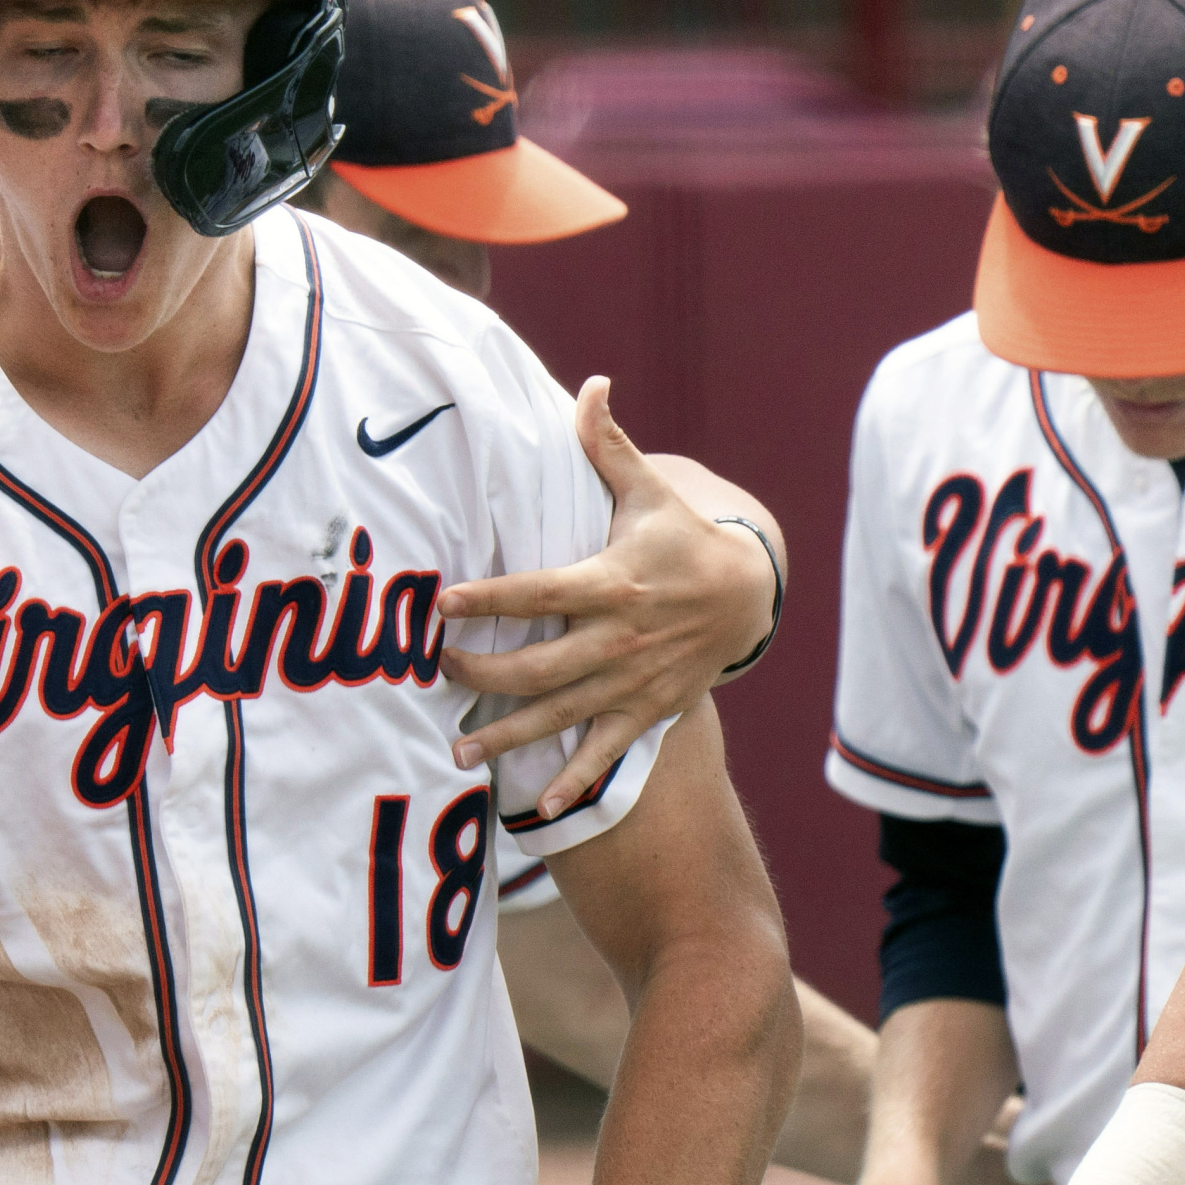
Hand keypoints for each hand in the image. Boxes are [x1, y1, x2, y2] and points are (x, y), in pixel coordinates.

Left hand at [436, 378, 776, 819]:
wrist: (746, 597)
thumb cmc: (680, 539)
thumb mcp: (649, 492)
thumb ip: (609, 446)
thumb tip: (590, 383)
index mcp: (612, 582)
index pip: (540, 593)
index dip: (491, 598)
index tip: (441, 604)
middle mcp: (619, 638)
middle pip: (540, 664)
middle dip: (483, 672)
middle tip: (437, 672)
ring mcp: (632, 681)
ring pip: (561, 713)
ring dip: (507, 733)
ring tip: (456, 748)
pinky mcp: (646, 710)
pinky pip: (606, 750)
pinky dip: (575, 777)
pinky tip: (538, 802)